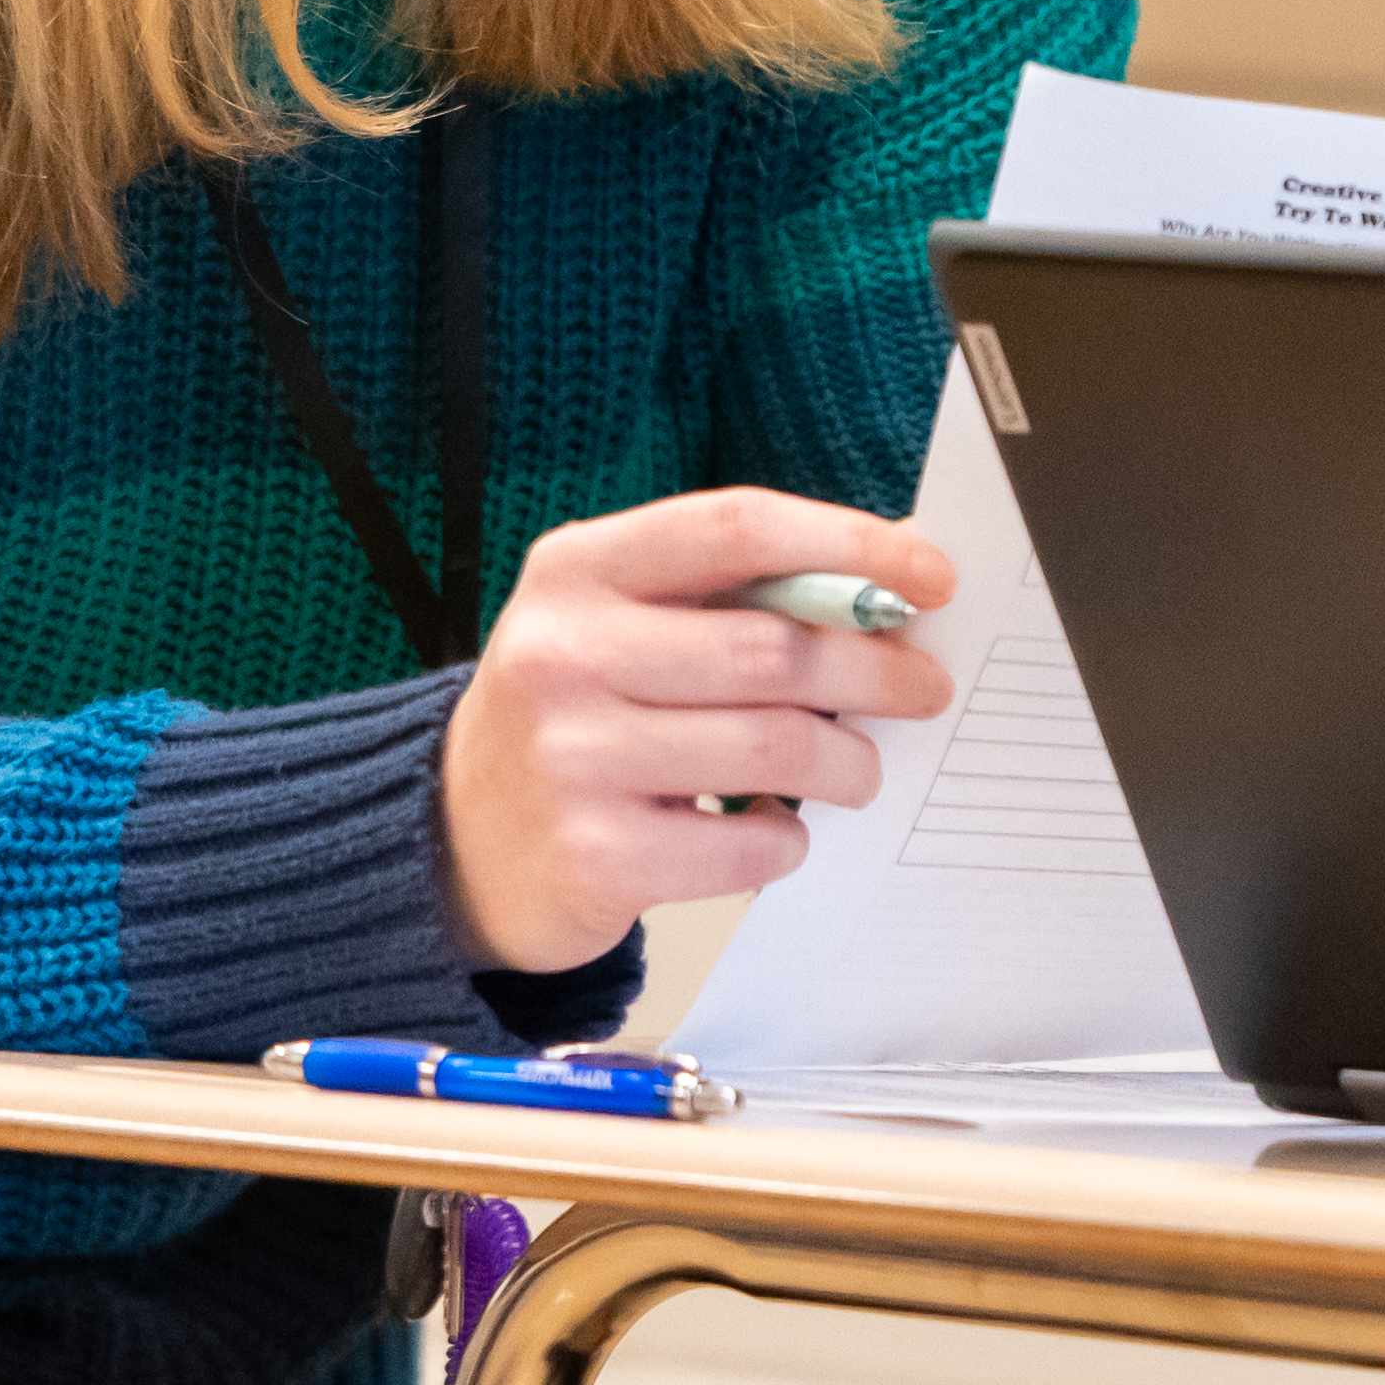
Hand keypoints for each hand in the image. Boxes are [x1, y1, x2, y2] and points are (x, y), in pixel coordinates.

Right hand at [433, 489, 955, 971]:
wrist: (453, 840)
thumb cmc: (573, 714)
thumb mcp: (617, 621)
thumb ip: (730, 595)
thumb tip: (890, 584)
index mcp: (577, 569)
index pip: (739, 529)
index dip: (852, 544)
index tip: (931, 575)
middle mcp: (564, 653)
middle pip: (775, 650)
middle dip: (878, 670)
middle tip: (923, 687)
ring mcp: (573, 757)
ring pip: (775, 748)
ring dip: (847, 764)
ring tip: (855, 769)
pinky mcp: (593, 855)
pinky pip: (748, 841)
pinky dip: (789, 838)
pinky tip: (776, 828)